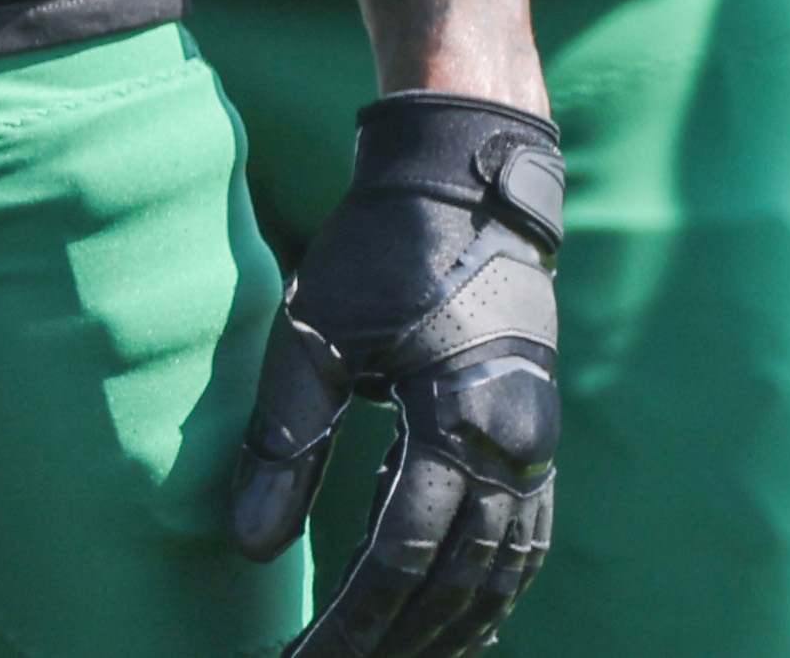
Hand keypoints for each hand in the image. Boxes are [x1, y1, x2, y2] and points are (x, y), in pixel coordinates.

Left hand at [229, 96, 560, 657]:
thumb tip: (253, 549)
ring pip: (502, 574)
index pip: (400, 557)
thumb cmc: (381, 248)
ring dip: (448, 630)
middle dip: (394, 641)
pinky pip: (524, 541)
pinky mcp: (536, 434)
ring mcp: (534, 443)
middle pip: (457, 583)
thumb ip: (287, 444)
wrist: (467, 178)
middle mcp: (512, 444)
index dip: (353, 623)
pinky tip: (458, 622)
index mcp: (456, 418)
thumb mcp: (315, 335)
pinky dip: (490, 592)